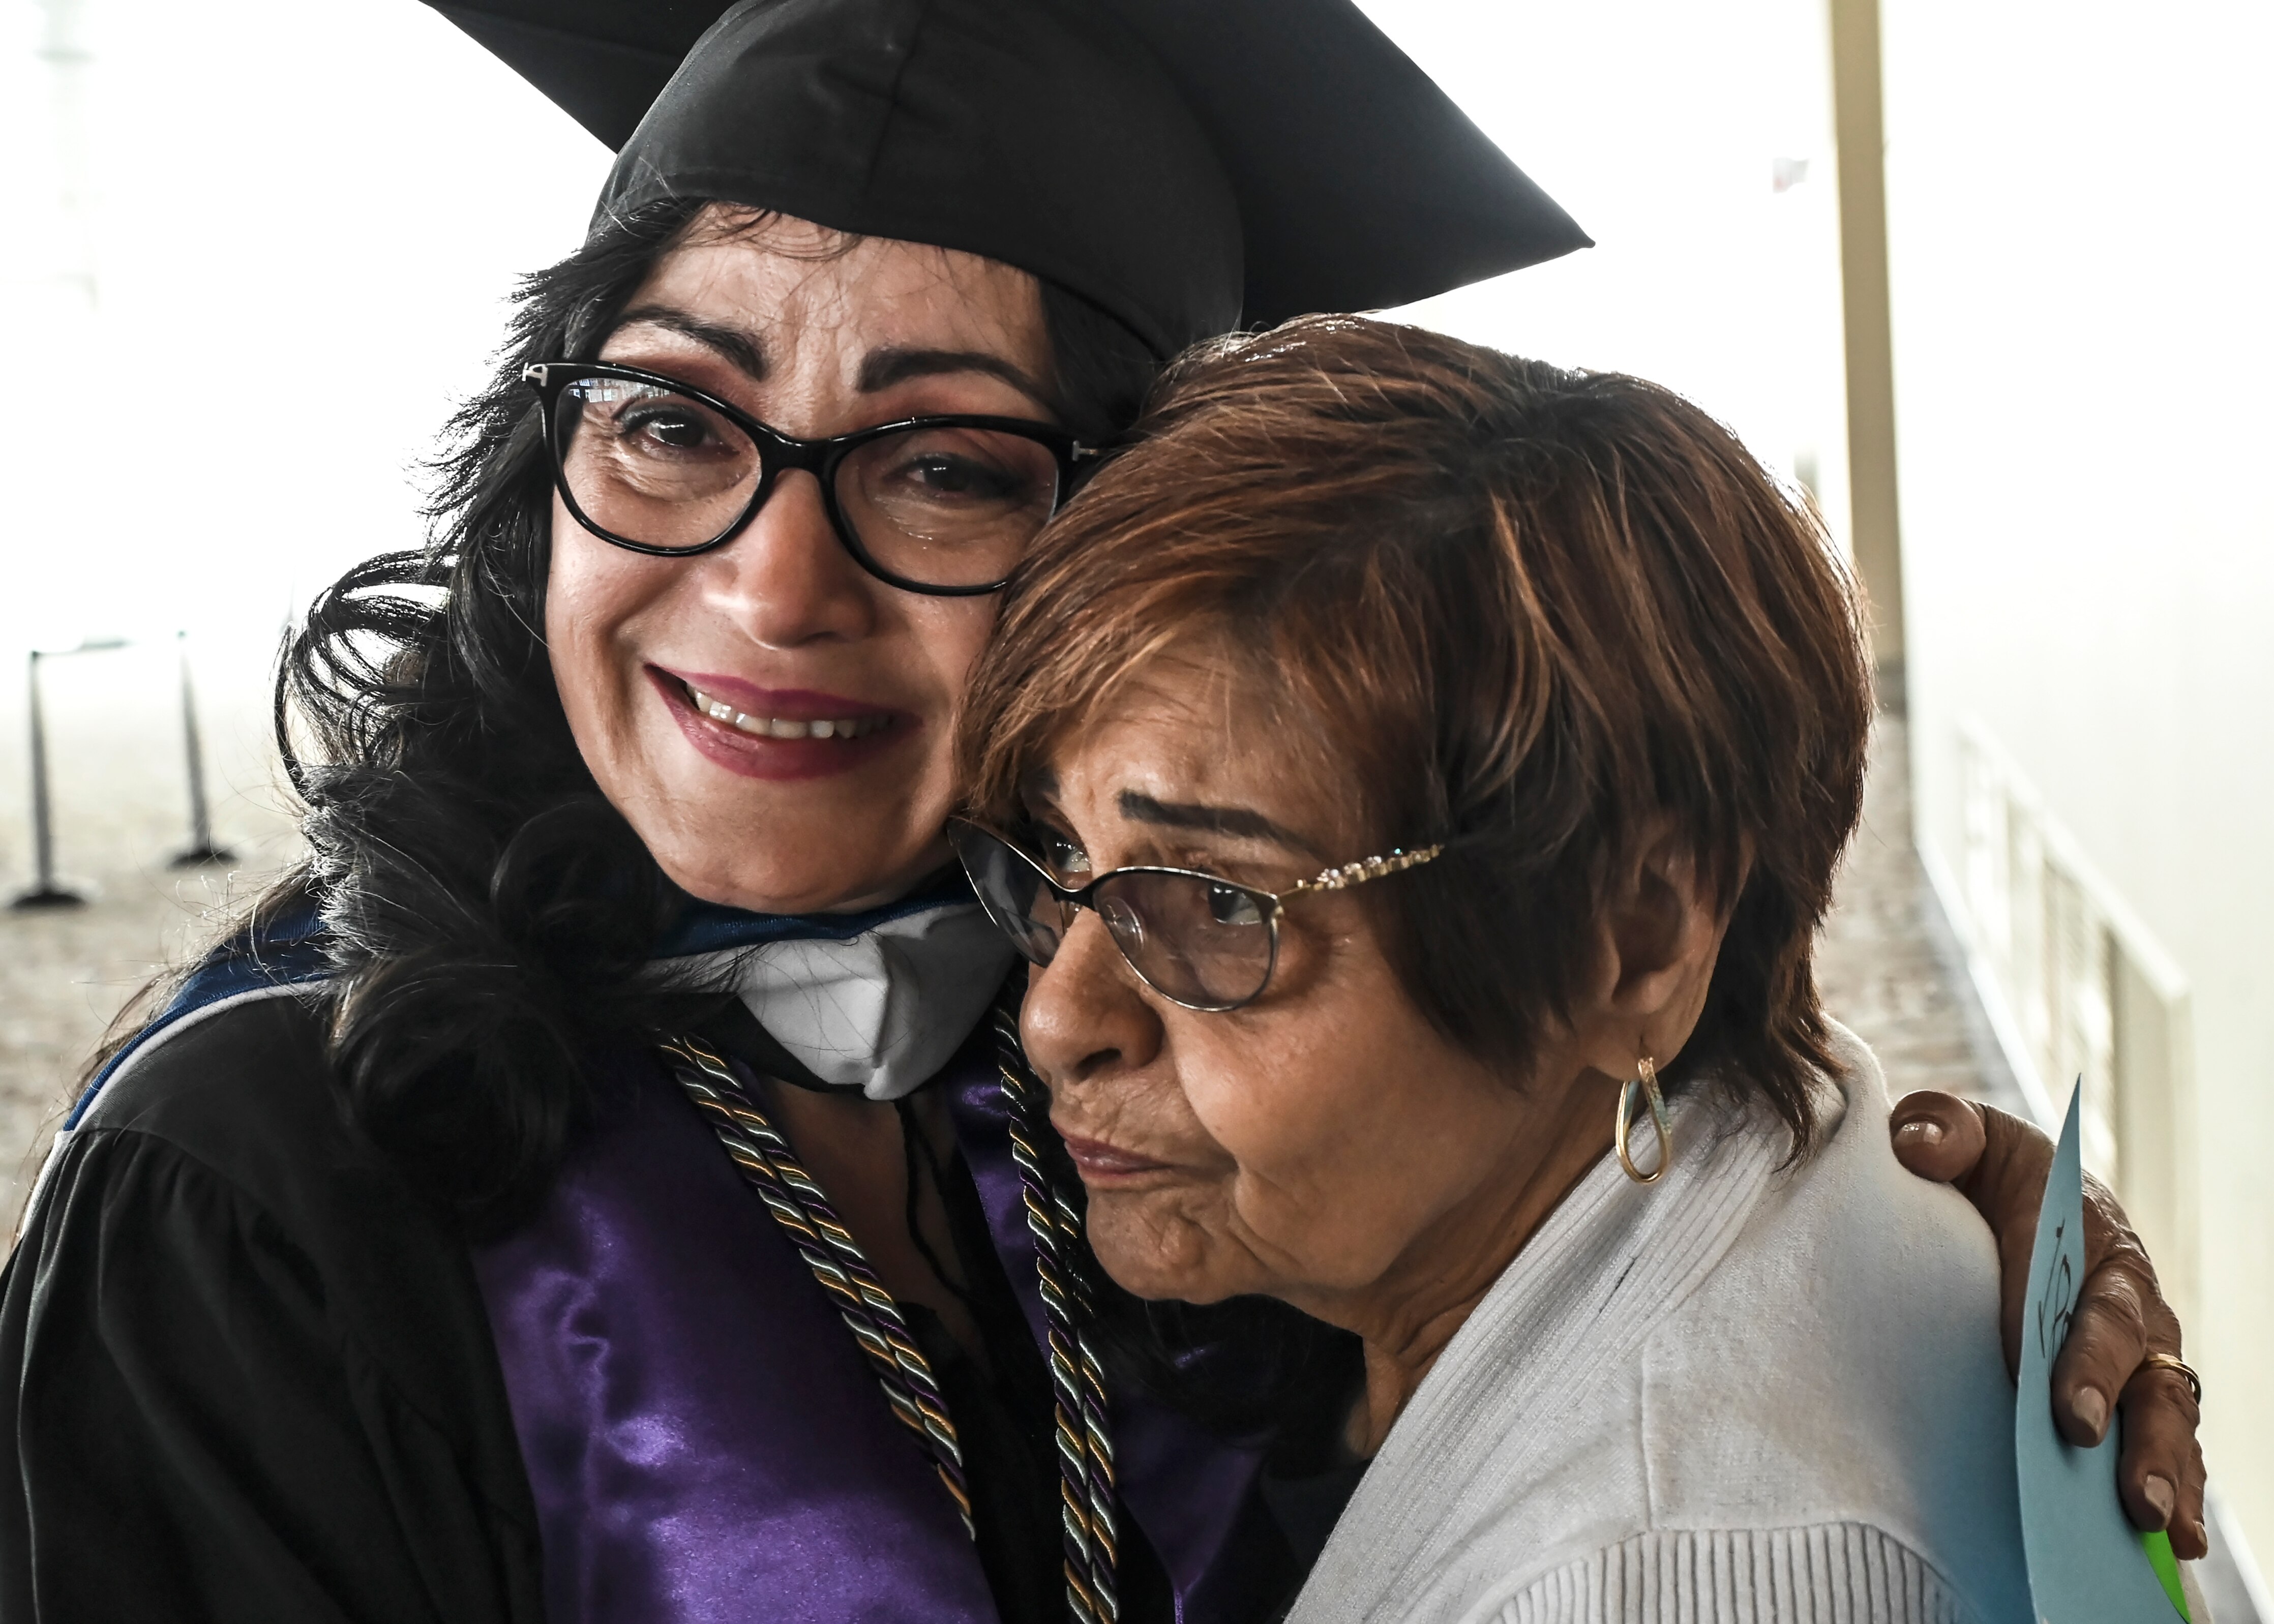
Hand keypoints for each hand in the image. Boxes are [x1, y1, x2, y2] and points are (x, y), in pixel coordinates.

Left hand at [1889, 1091, 2205, 1557]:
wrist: (2020, 1190)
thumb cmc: (1983, 1168)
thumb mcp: (1958, 1133)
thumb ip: (1938, 1127)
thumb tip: (1915, 1143)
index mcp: (2082, 1222)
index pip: (2064, 1277)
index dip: (2053, 1330)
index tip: (2030, 1377)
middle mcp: (2125, 1287)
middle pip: (2124, 1344)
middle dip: (2106, 1394)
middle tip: (2082, 1440)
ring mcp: (2142, 1346)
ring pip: (2162, 1403)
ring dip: (2158, 1460)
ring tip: (2147, 1518)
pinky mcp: (2142, 1389)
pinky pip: (2170, 1441)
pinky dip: (2177, 1488)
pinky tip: (2172, 1544)